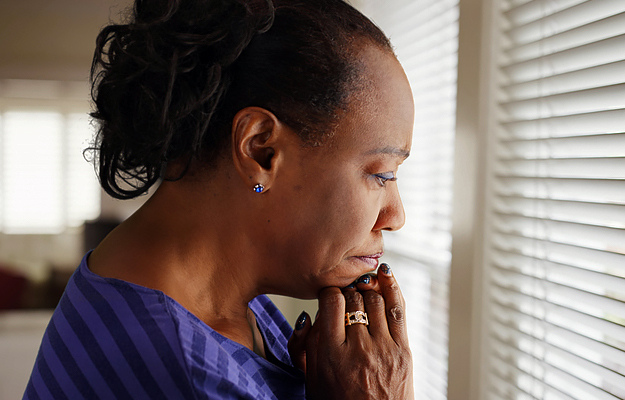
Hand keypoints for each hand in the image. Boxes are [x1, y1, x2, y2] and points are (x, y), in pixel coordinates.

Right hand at [288, 264, 413, 399]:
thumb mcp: (310, 379)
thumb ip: (301, 346)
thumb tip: (306, 316)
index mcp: (331, 354)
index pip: (330, 301)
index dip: (328, 292)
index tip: (329, 296)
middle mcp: (358, 348)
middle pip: (353, 298)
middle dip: (347, 291)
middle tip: (345, 295)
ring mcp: (383, 348)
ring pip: (374, 299)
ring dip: (366, 289)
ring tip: (360, 288)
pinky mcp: (403, 350)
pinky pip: (397, 309)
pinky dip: (391, 287)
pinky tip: (384, 273)